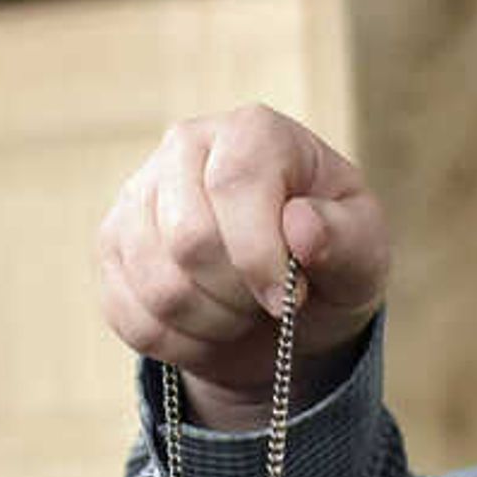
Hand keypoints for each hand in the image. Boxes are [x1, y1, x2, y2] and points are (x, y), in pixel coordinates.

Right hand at [96, 104, 391, 425]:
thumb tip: (300, 226)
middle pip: (189, 240)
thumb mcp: (364, 256)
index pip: (234, 186)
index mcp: (253, 132)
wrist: (284, 306)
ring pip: (159, 285)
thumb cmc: (329, 263)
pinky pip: (131, 314)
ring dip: (213, 324)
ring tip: (242, 312)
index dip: (261, 257)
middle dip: (239, 297)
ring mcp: (138, 195)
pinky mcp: (112, 246)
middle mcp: (185, 147)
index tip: (291, 299)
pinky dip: (180, 343)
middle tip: (270, 305)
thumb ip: (347, 238)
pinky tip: (209, 326)